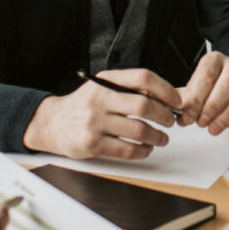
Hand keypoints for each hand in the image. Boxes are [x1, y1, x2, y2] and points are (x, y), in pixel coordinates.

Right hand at [22, 68, 181, 159]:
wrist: (52, 123)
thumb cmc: (84, 105)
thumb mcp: (103, 88)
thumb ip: (129, 89)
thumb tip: (166, 98)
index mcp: (106, 81)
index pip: (143, 78)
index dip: (165, 89)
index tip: (176, 100)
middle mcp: (100, 99)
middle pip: (144, 106)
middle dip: (165, 116)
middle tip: (171, 122)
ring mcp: (95, 123)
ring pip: (139, 131)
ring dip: (157, 137)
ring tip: (162, 138)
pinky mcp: (92, 145)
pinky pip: (127, 150)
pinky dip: (143, 151)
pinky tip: (146, 149)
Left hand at [178, 52, 228, 139]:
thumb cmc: (210, 87)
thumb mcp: (195, 89)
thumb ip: (185, 101)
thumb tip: (178, 115)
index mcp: (216, 60)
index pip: (207, 75)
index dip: (196, 97)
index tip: (188, 115)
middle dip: (213, 106)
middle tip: (201, 122)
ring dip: (228, 116)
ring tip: (214, 129)